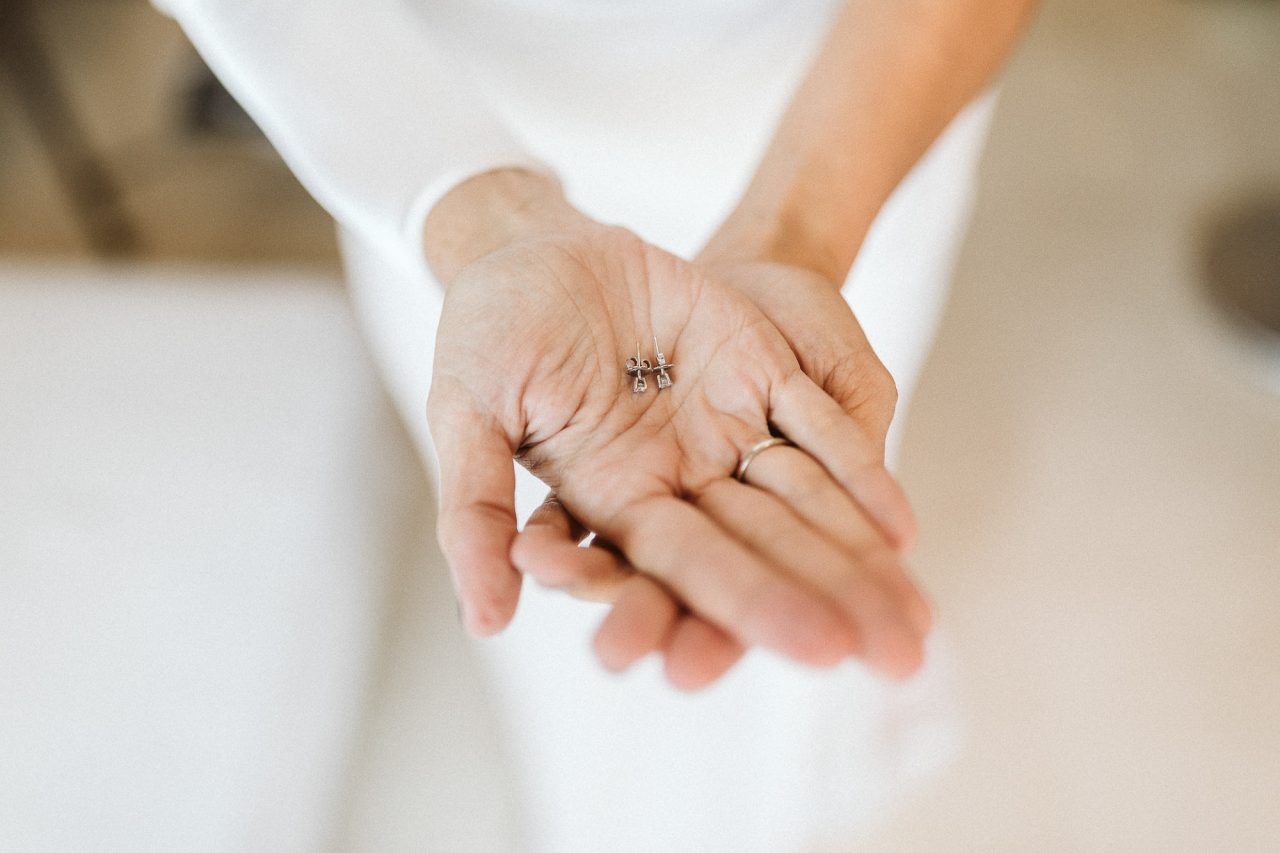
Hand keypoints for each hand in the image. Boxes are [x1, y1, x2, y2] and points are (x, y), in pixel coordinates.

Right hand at [425, 172, 929, 683]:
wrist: (535, 245)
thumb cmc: (487, 329)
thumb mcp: (467, 414)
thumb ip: (475, 511)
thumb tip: (486, 622)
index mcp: (613, 499)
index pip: (685, 567)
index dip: (742, 609)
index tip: (803, 656)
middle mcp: (678, 478)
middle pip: (764, 553)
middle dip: (826, 605)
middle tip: (894, 663)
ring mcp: (721, 427)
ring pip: (805, 505)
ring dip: (860, 563)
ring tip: (913, 630)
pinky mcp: (758, 372)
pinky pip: (818, 429)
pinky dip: (859, 476)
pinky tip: (902, 531)